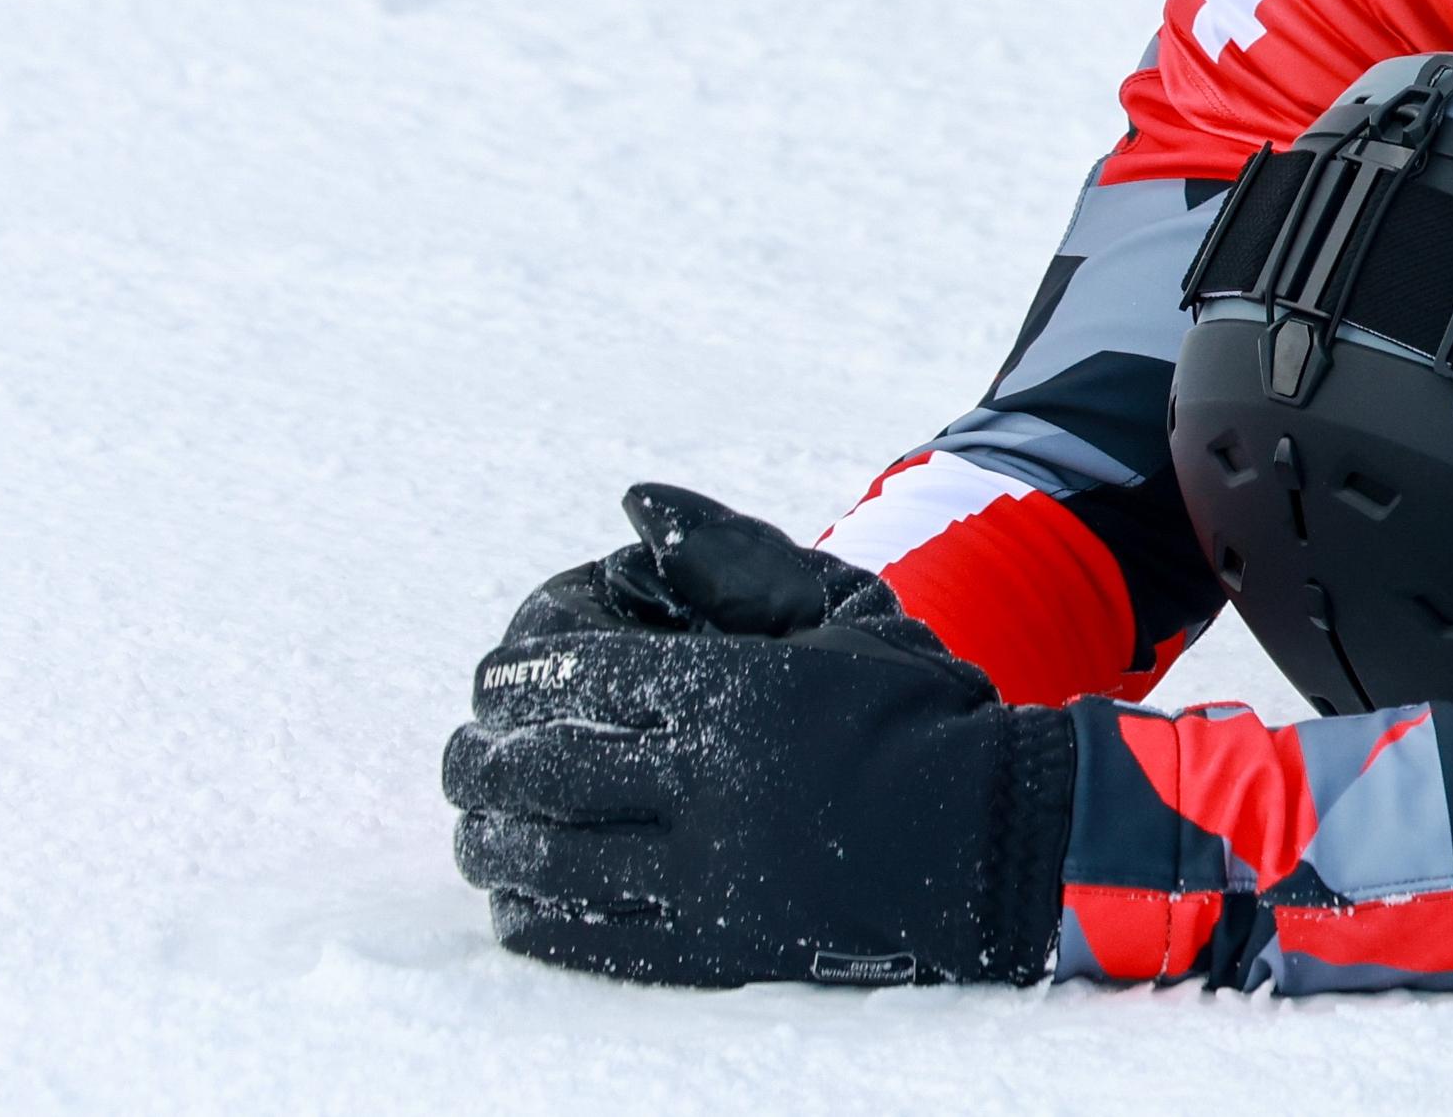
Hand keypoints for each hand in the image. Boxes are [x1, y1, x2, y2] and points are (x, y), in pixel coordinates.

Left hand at [444, 484, 1074, 986]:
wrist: (990, 836)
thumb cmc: (914, 708)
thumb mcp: (841, 608)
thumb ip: (734, 556)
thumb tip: (636, 505)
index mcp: (734, 690)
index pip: (574, 675)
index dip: (513, 676)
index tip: (492, 681)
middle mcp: (706, 783)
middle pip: (538, 768)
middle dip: (479, 758)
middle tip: (462, 755)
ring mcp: (704, 874)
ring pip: (546, 859)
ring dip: (489, 838)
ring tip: (477, 823)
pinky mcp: (710, 947)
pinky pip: (584, 936)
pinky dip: (531, 915)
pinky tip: (519, 897)